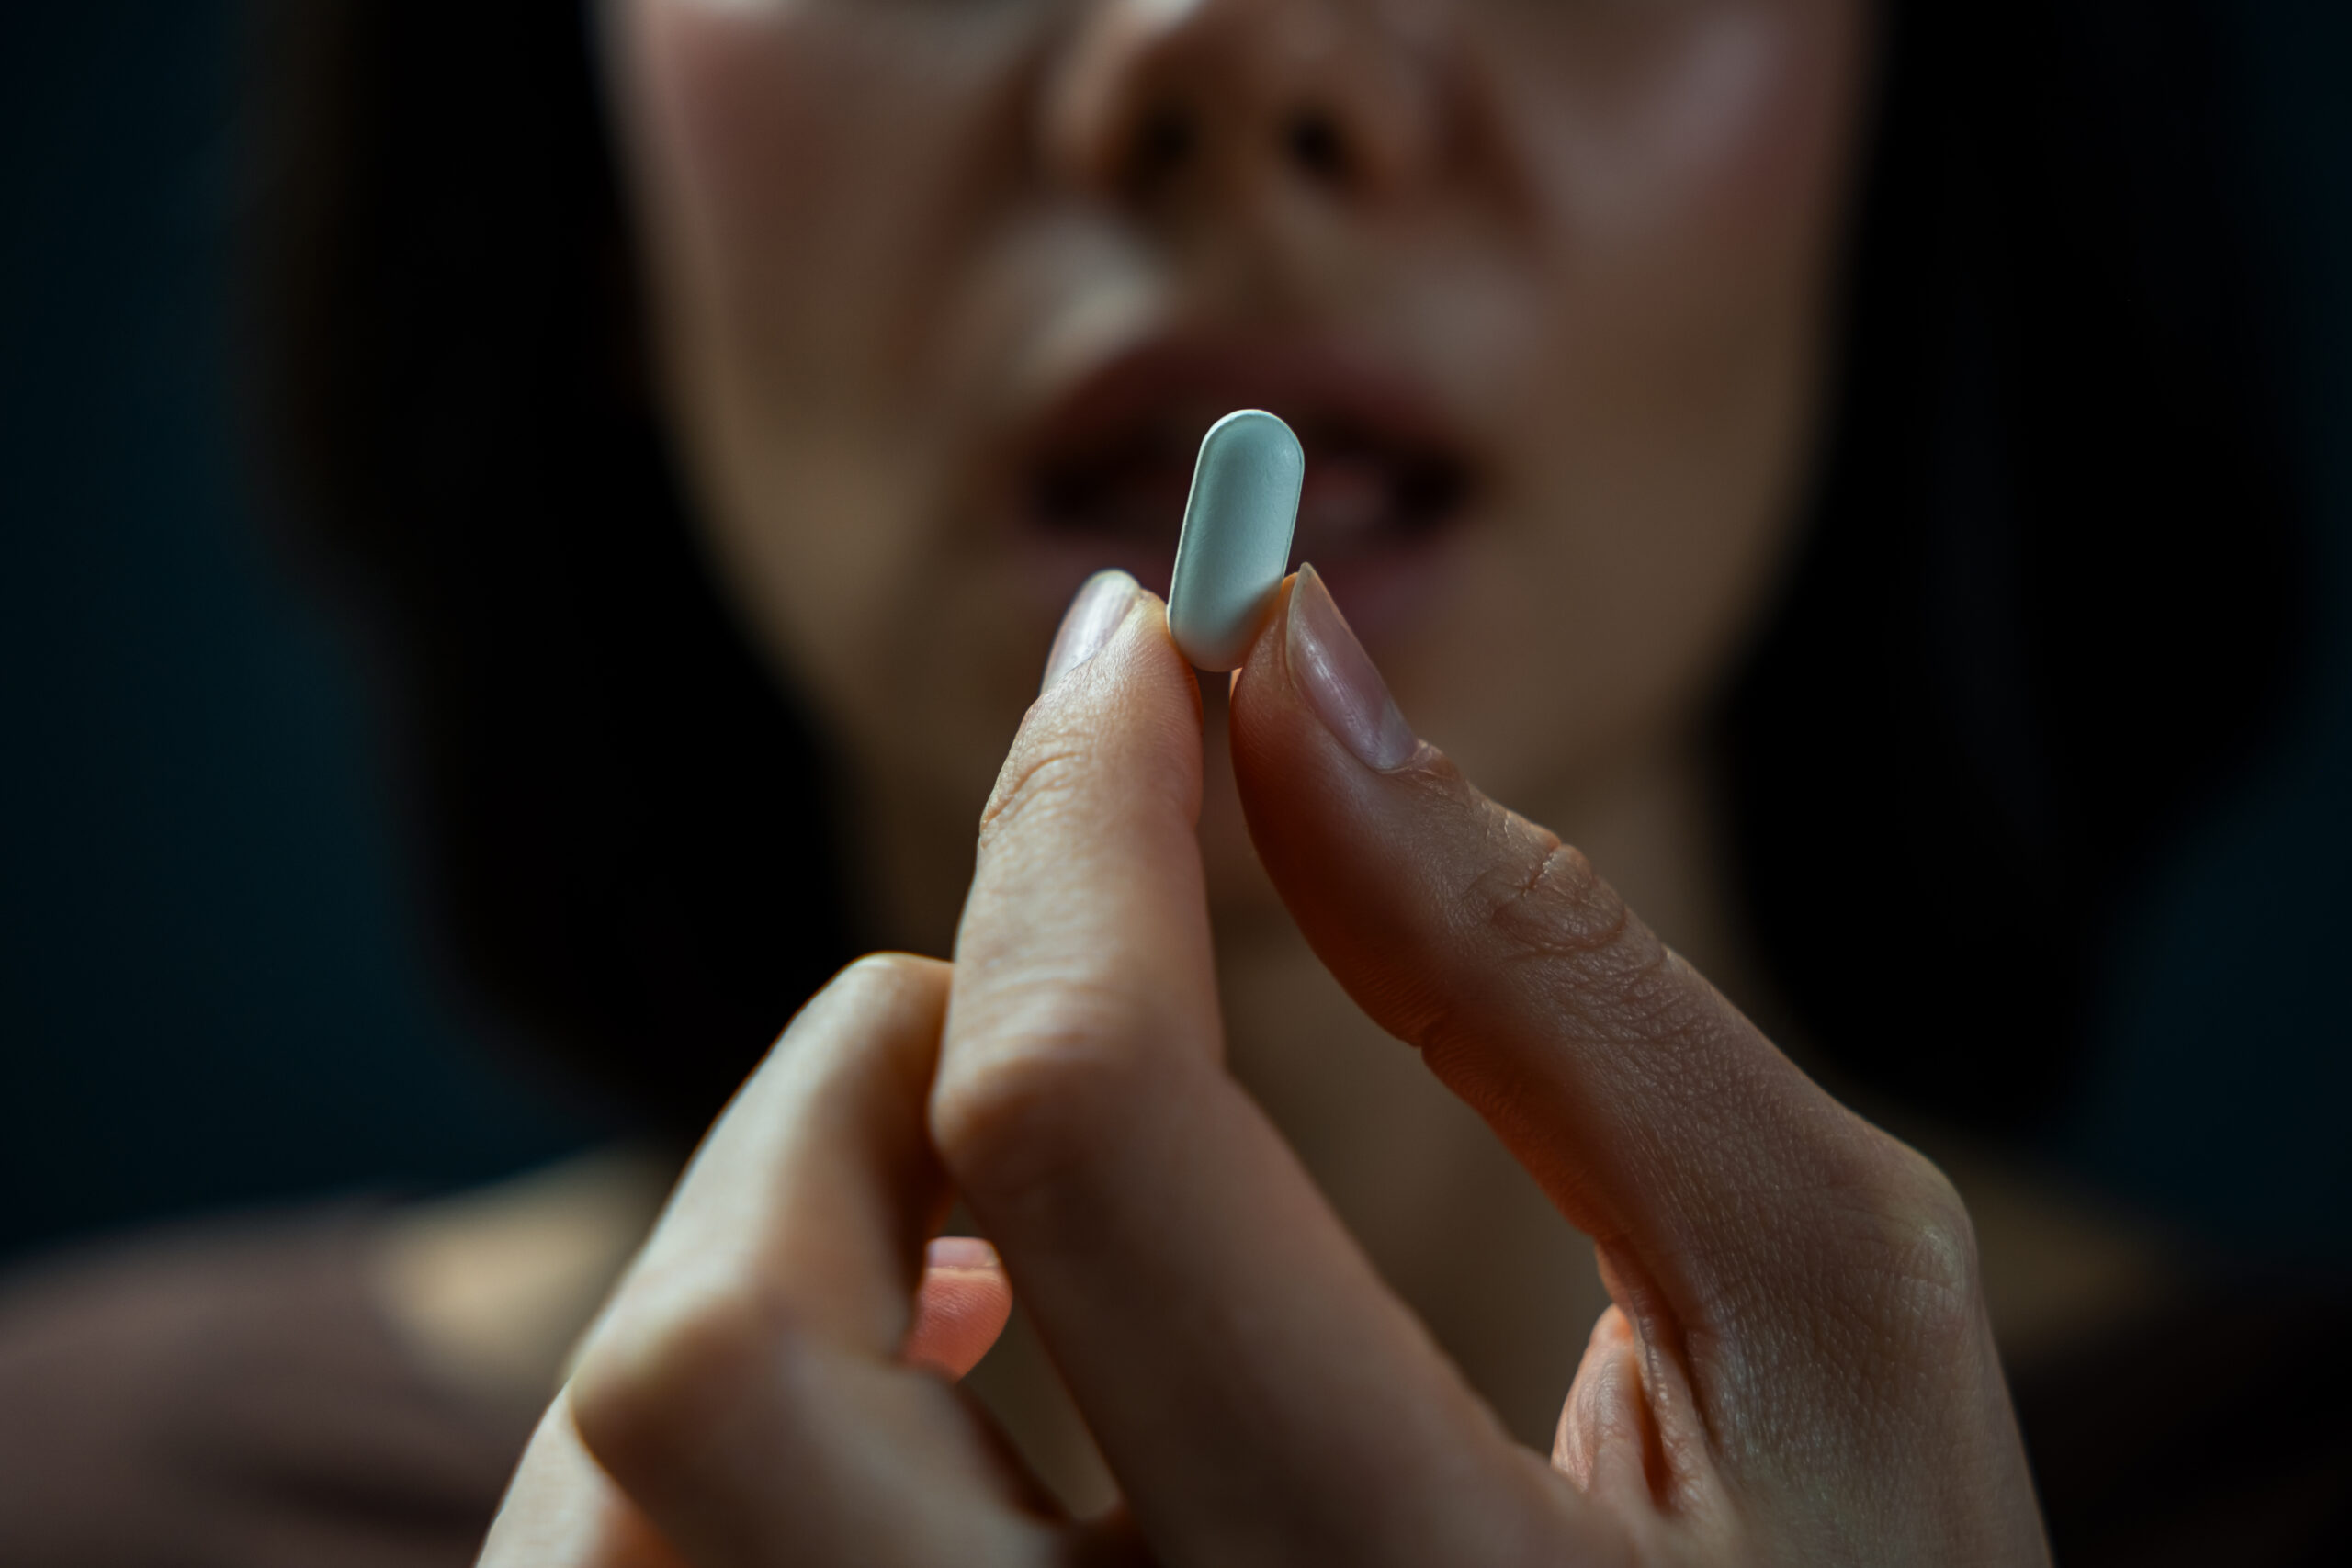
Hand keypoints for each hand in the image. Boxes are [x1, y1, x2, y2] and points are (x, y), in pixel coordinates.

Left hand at [480, 568, 2047, 1565]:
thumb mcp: (1823, 1313)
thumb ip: (1558, 985)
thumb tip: (1296, 681)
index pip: (1087, 1120)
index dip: (1076, 816)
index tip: (1135, 655)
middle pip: (731, 1354)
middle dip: (863, 1068)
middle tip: (1035, 998)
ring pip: (628, 1498)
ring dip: (761, 1251)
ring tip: (991, 1233)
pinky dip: (720, 1440)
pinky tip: (942, 1412)